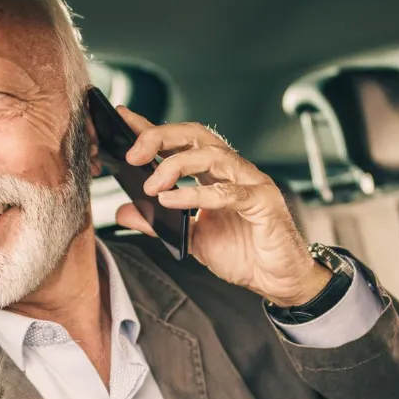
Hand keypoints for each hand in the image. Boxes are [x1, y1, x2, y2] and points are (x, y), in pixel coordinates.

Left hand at [112, 107, 329, 306]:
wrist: (276, 280)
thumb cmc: (243, 254)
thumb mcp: (190, 238)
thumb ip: (158, 223)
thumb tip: (123, 211)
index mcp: (215, 175)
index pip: (181, 142)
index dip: (152, 128)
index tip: (122, 118)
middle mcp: (233, 171)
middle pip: (197, 136)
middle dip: (162, 138)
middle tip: (133, 155)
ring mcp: (250, 183)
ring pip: (213, 155)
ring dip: (176, 166)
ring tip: (152, 186)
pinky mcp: (263, 202)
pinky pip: (228, 192)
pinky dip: (196, 194)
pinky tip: (172, 200)